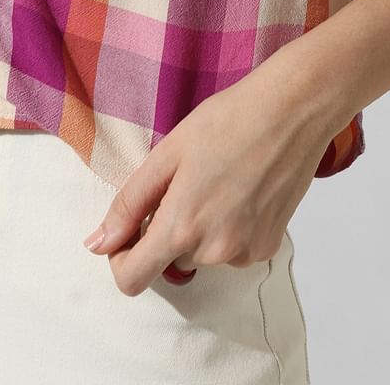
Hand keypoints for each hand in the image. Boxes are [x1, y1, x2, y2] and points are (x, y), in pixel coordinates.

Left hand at [82, 62, 331, 295]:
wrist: (293, 110)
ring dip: (202, 229)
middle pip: (170, 260)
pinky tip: (244, 189)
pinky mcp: (269, 246)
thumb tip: (97, 245)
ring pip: (203, 254)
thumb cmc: (229, 120)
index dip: (122, 256)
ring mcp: (244, 252)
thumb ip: (129, 204)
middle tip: (189, 179)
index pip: (131, 279)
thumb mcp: (168, 153)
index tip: (132, 228)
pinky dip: (231, 228)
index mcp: (180, 227)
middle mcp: (212, 251)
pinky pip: (233, 250)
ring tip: (221, 179)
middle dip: (171, 228)